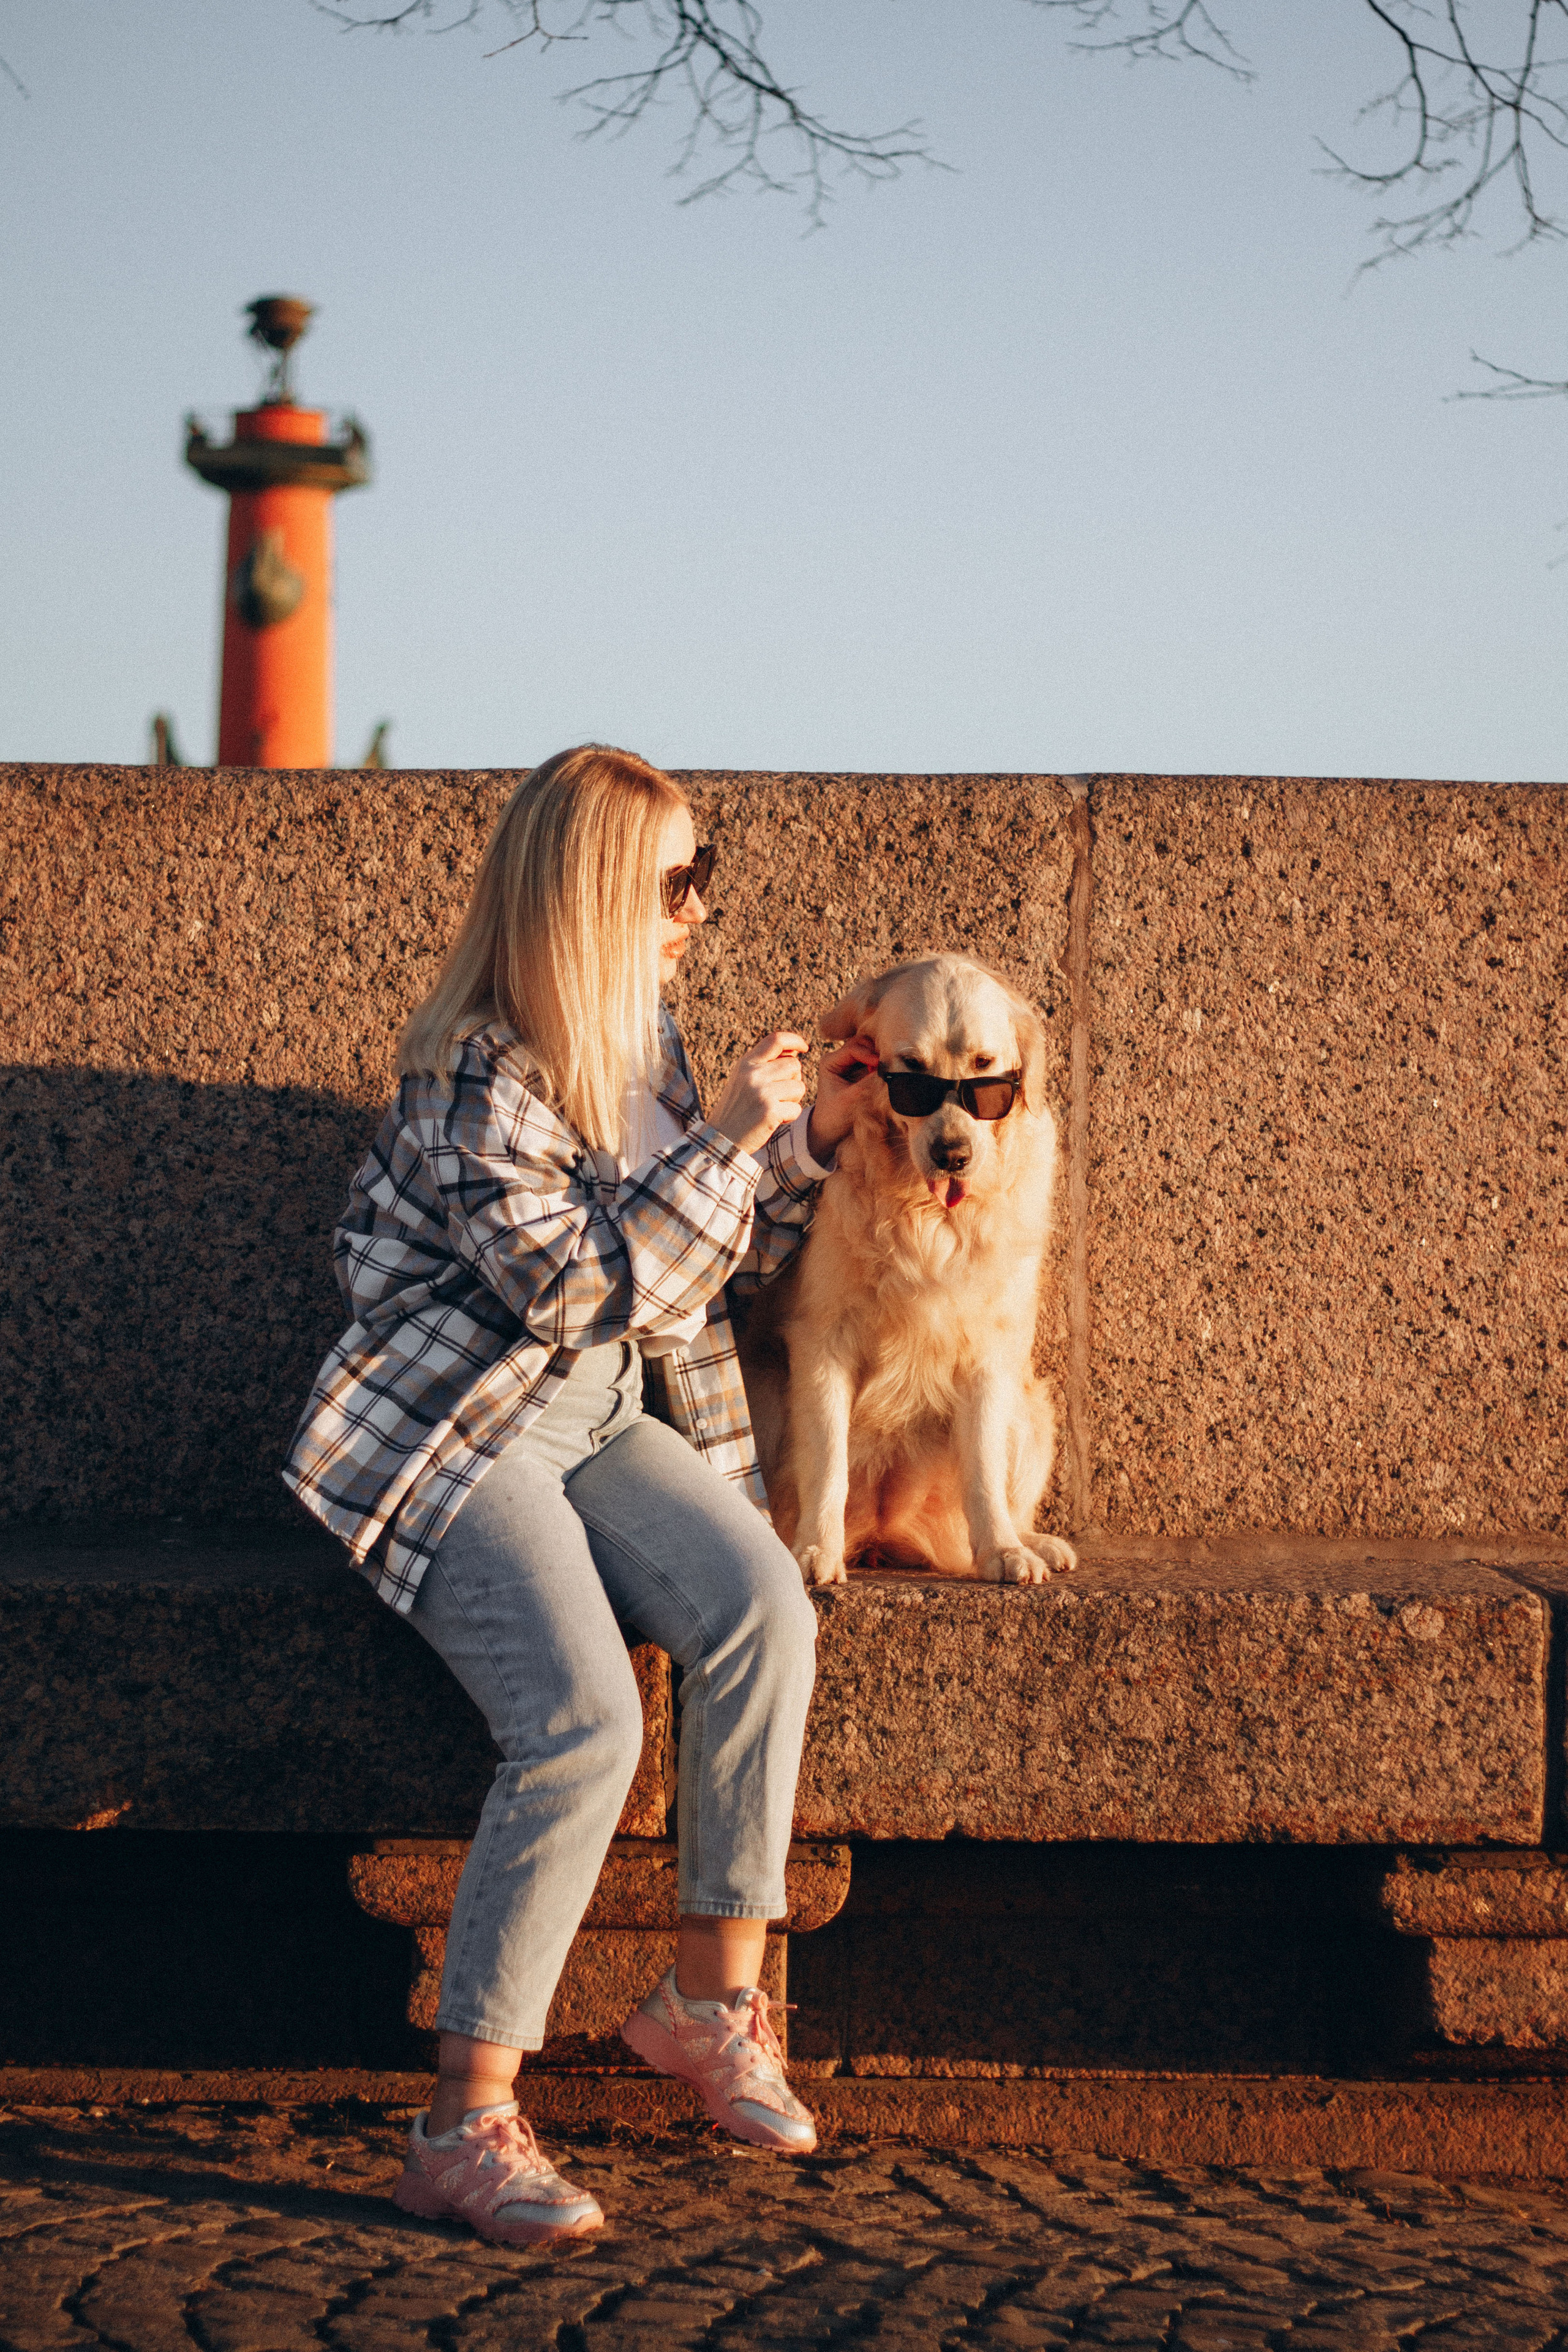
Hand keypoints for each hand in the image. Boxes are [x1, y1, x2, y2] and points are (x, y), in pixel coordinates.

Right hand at [709, 1031, 808, 1155]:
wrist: (721, 1139)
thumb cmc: (737, 1109)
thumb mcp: (743, 1079)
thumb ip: (764, 1064)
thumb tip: (795, 1052)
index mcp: (746, 1063)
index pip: (776, 1040)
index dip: (794, 1040)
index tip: (804, 1047)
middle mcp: (753, 1074)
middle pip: (794, 1065)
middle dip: (793, 1080)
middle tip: (780, 1094)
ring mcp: (762, 1092)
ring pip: (799, 1087)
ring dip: (793, 1099)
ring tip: (775, 1107)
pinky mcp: (770, 1111)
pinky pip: (796, 1108)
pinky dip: (789, 1116)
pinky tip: (774, 1120)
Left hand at [806, 1034, 877, 1163]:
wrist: (829, 1129)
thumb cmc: (835, 1115)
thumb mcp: (850, 1099)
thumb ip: (867, 1083)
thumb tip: (888, 1069)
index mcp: (830, 1061)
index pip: (853, 1048)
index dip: (869, 1055)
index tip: (881, 1067)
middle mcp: (838, 1057)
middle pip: (862, 1042)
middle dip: (875, 1051)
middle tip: (885, 1066)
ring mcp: (849, 1061)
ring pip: (869, 1048)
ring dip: (878, 1055)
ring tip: (884, 1070)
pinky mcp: (858, 1068)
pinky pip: (872, 1058)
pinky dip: (879, 1062)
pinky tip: (884, 1072)